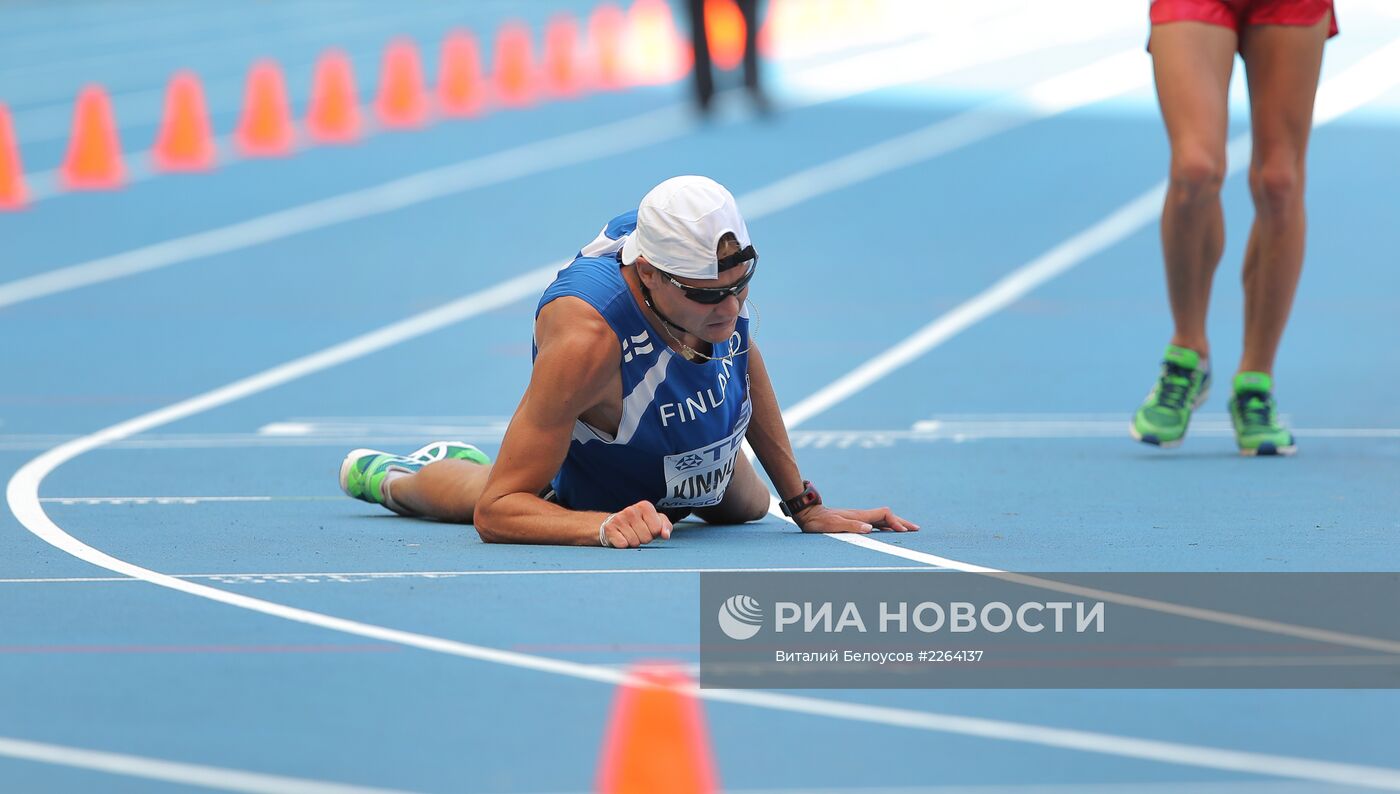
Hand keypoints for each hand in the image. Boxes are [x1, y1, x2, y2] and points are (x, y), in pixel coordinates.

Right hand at [601, 500, 673, 547]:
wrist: (615, 524)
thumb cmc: (639, 523)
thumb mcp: (656, 521)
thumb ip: (665, 526)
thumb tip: (666, 535)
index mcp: (645, 506)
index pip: (657, 529)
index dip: (654, 533)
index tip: (648, 528)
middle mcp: (631, 510)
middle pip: (646, 538)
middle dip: (644, 539)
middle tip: (638, 533)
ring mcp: (619, 519)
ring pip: (635, 542)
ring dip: (634, 543)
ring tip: (630, 535)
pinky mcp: (609, 529)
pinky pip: (623, 544)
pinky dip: (623, 545)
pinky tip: (621, 538)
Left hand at [792, 505, 918, 534]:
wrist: (807, 513)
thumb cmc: (818, 521)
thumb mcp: (833, 525)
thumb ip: (850, 526)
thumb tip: (868, 528)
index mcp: (859, 515)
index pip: (885, 515)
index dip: (896, 522)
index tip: (904, 531)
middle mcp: (861, 515)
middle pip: (887, 516)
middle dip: (902, 522)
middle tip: (916, 529)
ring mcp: (858, 517)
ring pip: (882, 519)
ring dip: (895, 524)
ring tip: (906, 530)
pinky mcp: (853, 521)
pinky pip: (874, 523)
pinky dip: (885, 526)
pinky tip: (886, 531)